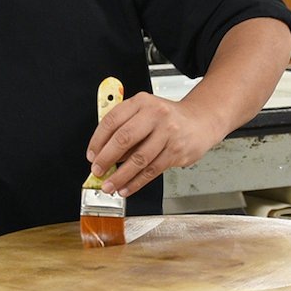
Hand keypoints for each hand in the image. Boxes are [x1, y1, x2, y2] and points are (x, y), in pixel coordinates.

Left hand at [85, 92, 219, 197]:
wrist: (199, 121)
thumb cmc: (167, 118)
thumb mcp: (144, 111)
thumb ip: (124, 127)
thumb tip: (102, 153)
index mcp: (142, 102)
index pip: (112, 120)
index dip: (98, 140)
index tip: (91, 155)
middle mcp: (155, 115)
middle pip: (124, 138)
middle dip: (106, 158)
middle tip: (97, 171)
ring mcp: (168, 133)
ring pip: (139, 159)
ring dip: (120, 176)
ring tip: (109, 185)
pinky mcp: (176, 151)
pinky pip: (152, 170)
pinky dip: (136, 182)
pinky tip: (126, 187)